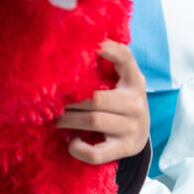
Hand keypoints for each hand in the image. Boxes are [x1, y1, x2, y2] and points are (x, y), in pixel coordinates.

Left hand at [55, 40, 148, 163]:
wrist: (140, 134)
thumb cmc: (120, 100)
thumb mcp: (121, 82)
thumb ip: (106, 66)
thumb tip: (72, 42)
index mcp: (134, 81)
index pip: (125, 58)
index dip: (108, 47)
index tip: (90, 41)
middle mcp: (136, 103)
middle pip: (95, 98)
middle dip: (69, 100)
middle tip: (52, 100)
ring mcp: (132, 128)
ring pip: (92, 121)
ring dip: (67, 120)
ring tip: (55, 118)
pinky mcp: (125, 149)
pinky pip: (97, 153)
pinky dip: (79, 148)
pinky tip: (71, 142)